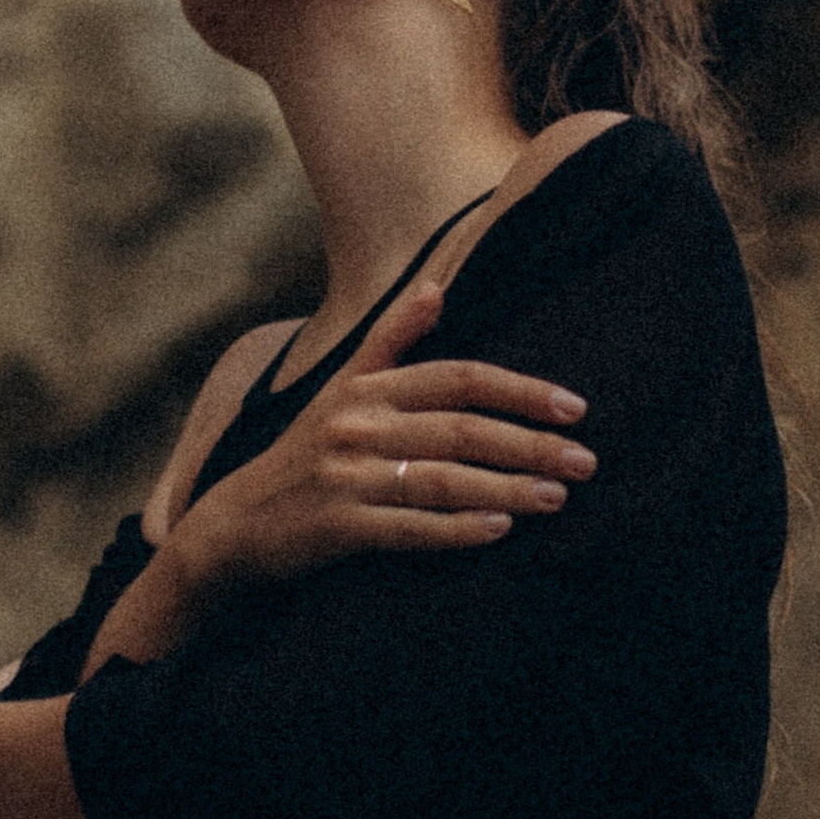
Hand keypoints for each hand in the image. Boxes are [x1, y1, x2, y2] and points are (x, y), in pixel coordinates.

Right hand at [96, 278, 592, 665]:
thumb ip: (391, 340)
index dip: (518, 390)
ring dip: (506, 487)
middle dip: (528, 443)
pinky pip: (408, 527)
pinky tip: (500, 530)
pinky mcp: (336, 526)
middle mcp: (356, 425)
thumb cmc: (303, 454)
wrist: (234, 523)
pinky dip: (456, 530)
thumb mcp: (340, 389)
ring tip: (558, 497)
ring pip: (441, 478)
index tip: (573, 407)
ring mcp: (344, 476)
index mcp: (365, 388)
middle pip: (459, 428)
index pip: (456, 378)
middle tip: (585, 460)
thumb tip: (437, 288)